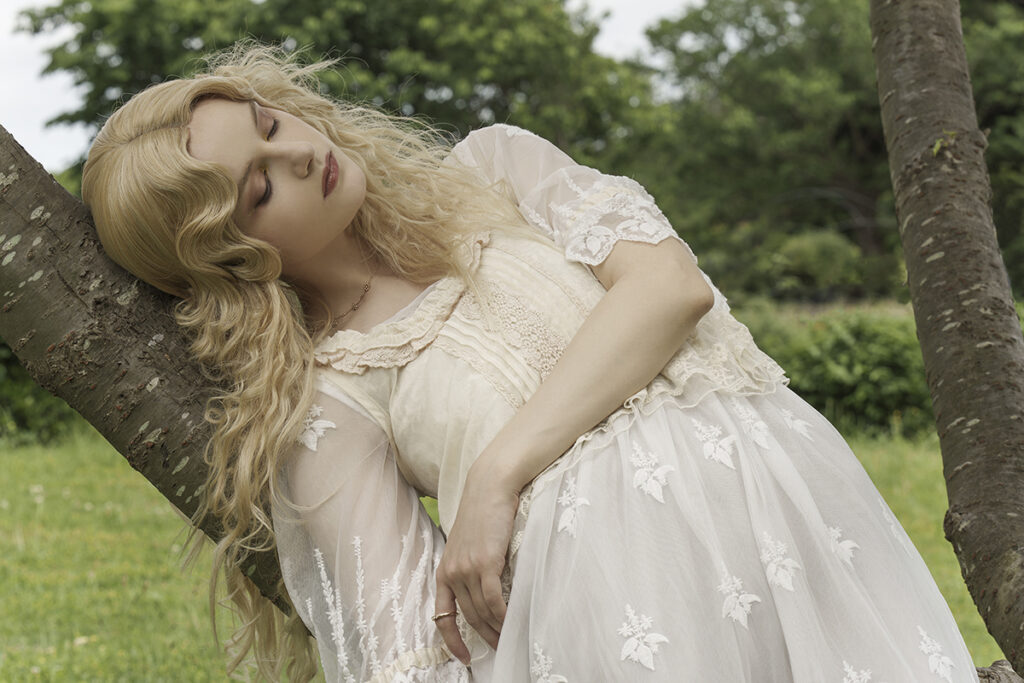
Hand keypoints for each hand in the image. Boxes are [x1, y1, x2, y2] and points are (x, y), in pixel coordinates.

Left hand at [434, 458, 519, 663]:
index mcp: (444, 570)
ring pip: (482, 611)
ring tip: (510, 638)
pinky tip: (512, 622)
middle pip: (468, 617)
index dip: (451, 641)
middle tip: (501, 648)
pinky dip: (504, 615)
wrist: (490, 488)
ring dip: (497, 629)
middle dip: (484, 636)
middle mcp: (452, 572)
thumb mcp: (468, 544)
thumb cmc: (484, 513)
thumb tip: (484, 593)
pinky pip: (493, 600)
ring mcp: (467, 568)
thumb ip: (470, 568)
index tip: (464, 657)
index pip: (442, 615)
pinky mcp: (485, 563)